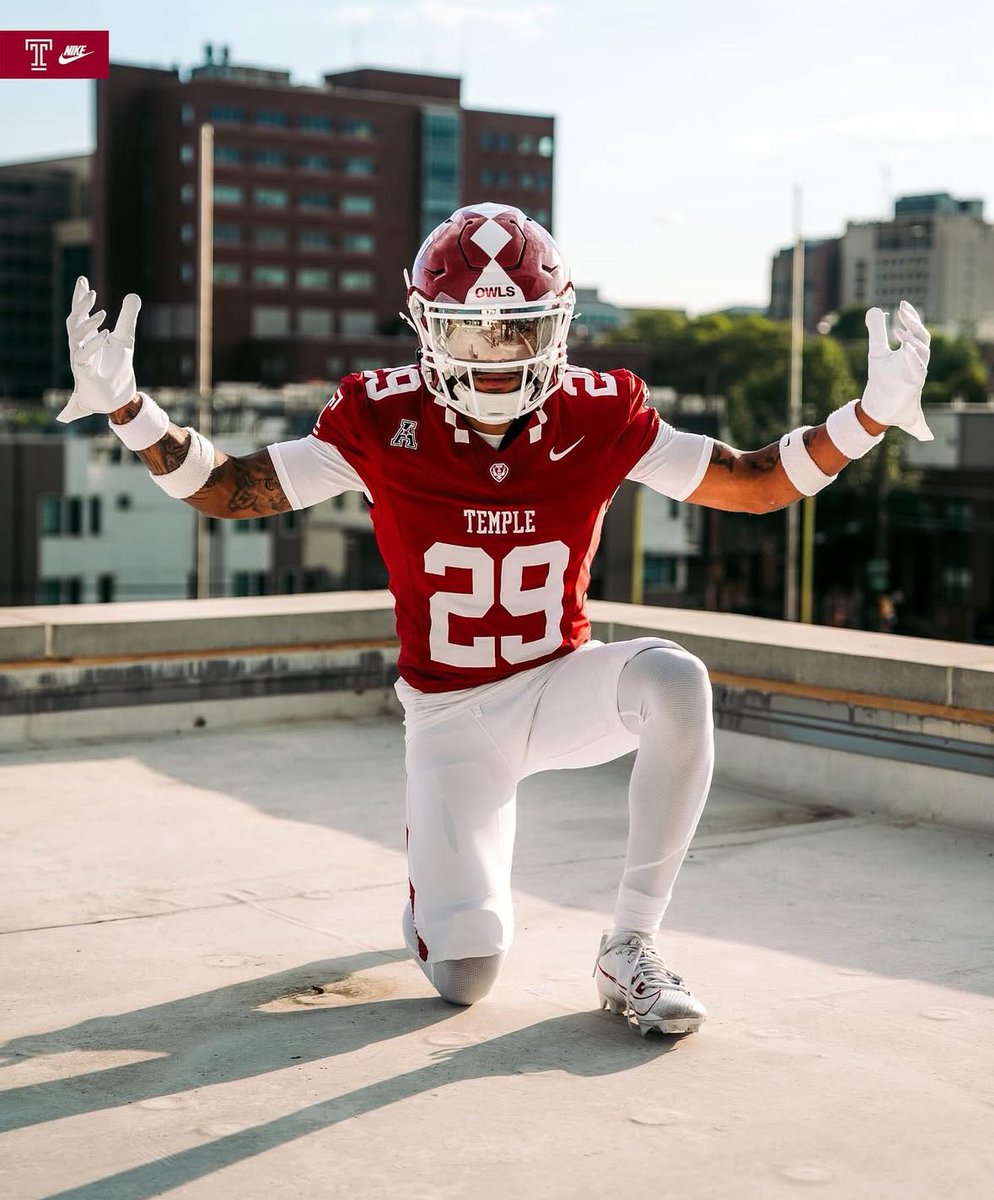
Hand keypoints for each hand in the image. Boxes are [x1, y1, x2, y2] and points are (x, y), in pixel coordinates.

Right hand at [58, 276, 141, 423]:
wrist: (118, 396)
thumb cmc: (117, 368)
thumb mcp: (125, 339)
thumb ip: (127, 318)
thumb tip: (133, 295)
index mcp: (87, 337)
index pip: (80, 313)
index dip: (81, 297)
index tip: (82, 279)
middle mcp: (80, 346)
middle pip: (74, 321)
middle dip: (80, 305)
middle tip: (92, 291)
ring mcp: (79, 359)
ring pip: (75, 337)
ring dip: (87, 324)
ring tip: (103, 314)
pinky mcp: (84, 373)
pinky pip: (83, 357)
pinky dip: (92, 346)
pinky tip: (103, 335)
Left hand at [860, 300, 931, 440]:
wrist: (879, 406)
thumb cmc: (881, 379)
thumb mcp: (877, 351)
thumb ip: (877, 332)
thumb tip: (873, 309)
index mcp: (911, 351)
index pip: (915, 330)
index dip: (911, 316)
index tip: (902, 303)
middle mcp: (918, 360)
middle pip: (922, 337)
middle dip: (914, 323)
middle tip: (902, 310)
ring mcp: (918, 371)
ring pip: (924, 352)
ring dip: (913, 339)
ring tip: (899, 330)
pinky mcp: (915, 384)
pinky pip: (919, 369)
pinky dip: (913, 357)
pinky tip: (905, 347)